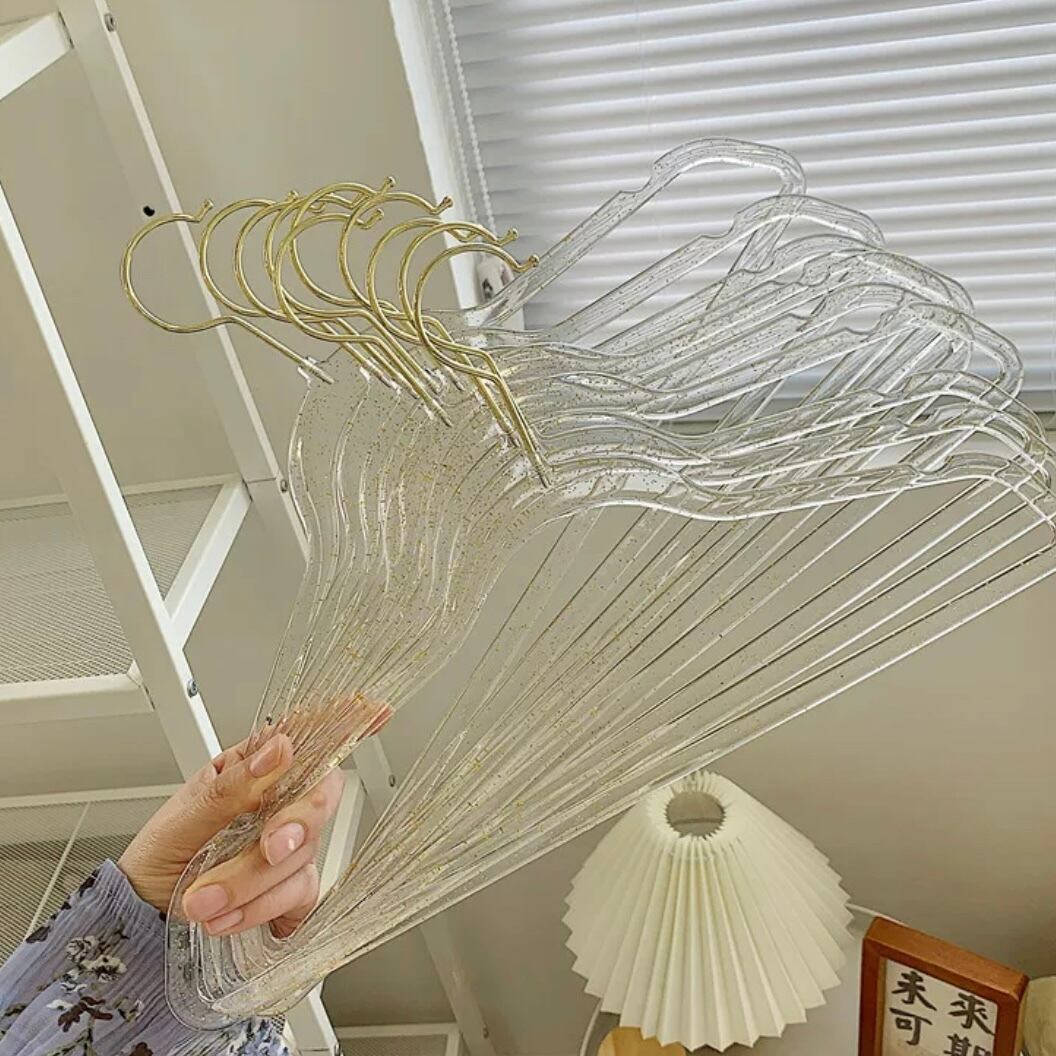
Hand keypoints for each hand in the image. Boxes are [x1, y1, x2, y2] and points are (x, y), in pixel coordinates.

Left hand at [118, 732, 343, 938]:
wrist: (140, 917)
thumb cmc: (158, 856)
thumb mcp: (182, 816)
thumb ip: (234, 785)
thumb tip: (278, 748)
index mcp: (253, 771)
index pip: (306, 740)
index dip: (346, 723)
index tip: (375, 710)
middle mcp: (278, 805)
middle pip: (317, 802)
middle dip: (293, 828)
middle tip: (266, 848)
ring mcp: (287, 849)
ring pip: (301, 858)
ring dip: (250, 884)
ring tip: (201, 900)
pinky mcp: (287, 891)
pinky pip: (299, 898)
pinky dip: (261, 911)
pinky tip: (229, 917)